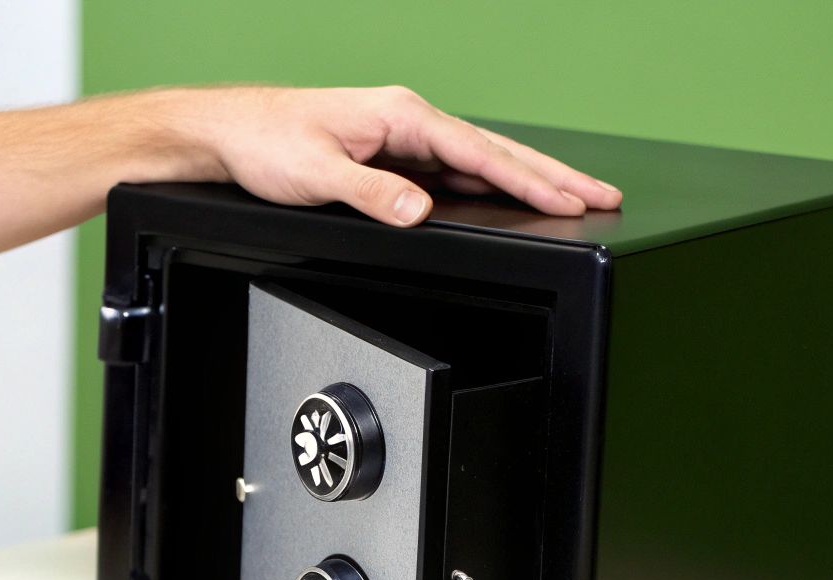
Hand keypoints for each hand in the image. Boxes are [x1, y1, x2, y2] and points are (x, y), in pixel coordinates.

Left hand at [168, 85, 622, 226]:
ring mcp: (404, 138)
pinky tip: (512, 198)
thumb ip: (372, 195)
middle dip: (552, 175)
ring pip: (481, 161)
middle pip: (495, 151)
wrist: (230, 133)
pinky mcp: (393, 156)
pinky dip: (491, 184)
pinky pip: (455, 172)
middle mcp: (408, 120)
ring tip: (576, 197)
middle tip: (602, 194)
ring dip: (529, 179)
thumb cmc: (265, 143)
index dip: (529, 179)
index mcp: (400, 115)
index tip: (569, 197)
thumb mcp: (316, 175)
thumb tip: (418, 211)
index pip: (479, 152)